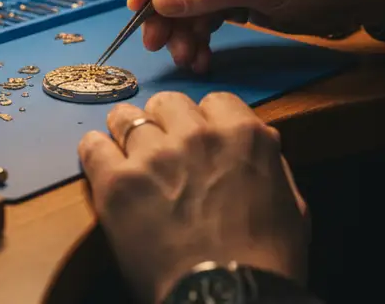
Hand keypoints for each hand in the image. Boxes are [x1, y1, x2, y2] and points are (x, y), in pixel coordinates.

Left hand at [79, 92, 309, 303]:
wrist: (227, 297)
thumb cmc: (266, 263)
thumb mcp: (291, 205)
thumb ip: (268, 165)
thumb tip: (253, 149)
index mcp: (243, 136)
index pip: (215, 101)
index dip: (205, 120)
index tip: (198, 136)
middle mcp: (197, 135)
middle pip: (167, 103)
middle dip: (165, 121)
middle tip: (162, 146)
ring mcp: (154, 156)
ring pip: (127, 118)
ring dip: (127, 132)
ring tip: (126, 151)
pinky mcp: (118, 182)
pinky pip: (93, 146)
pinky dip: (95, 151)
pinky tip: (99, 160)